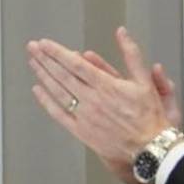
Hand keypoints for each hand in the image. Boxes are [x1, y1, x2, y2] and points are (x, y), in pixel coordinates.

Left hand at [27, 27, 170, 183]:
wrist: (151, 150)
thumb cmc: (150, 118)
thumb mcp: (146, 81)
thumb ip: (132, 55)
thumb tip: (122, 33)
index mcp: (107, 85)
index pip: (75, 64)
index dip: (57, 52)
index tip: (45, 43)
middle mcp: (92, 99)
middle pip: (62, 75)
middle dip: (45, 59)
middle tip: (32, 48)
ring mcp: (85, 116)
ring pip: (58, 92)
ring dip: (43, 76)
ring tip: (33, 63)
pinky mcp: (82, 131)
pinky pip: (59, 114)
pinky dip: (47, 102)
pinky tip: (38, 91)